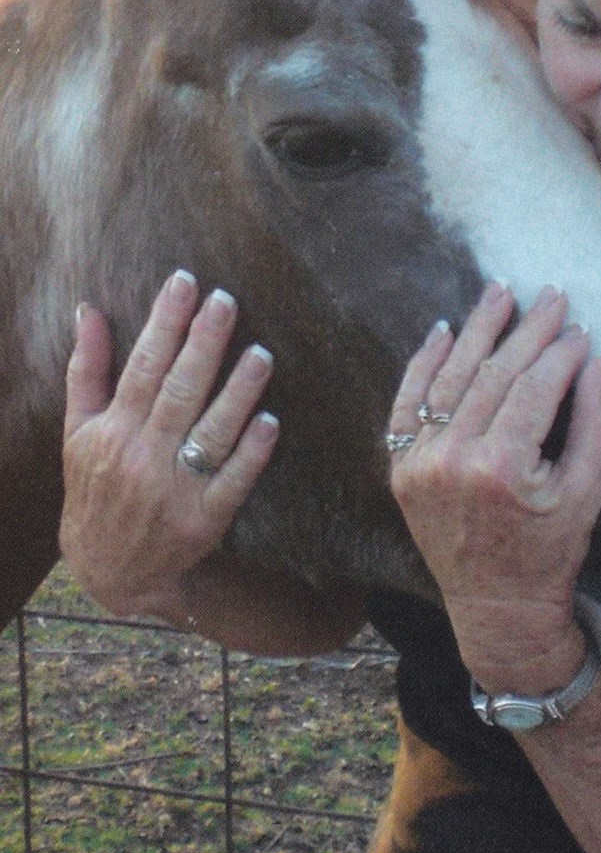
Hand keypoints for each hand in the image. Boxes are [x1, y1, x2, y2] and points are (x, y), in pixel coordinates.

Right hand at [60, 271, 278, 619]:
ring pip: (211, 433)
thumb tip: (88, 309)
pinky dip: (251, 452)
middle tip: (228, 301)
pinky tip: (270, 421)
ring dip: (238, 392)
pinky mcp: (205, 520)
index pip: (141, 366)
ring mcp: (175, 490)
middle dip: (204, 343)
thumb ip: (86, 369)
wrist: (108, 569)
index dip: (164, 323)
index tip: (185, 282)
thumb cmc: (94, 486)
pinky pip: (233, 481)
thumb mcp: (77, 430)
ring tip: (261, 352)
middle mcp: (142, 457)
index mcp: (112, 430)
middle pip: (179, 391)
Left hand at [385, 282, 600, 693]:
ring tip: (499, 291)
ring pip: (450, 379)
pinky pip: (407, 404)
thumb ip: (595, 423)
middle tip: (551, 294)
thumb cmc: (551, 552)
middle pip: (493, 374)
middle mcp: (453, 461)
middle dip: (526, 331)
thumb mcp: (585, 492)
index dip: (560, 353)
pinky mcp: (401, 469)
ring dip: (475, 330)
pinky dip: (423, 364)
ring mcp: (420, 464)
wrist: (497, 607)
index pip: (534, 388)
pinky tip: (443, 330)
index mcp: (502, 468)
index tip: (580, 327)